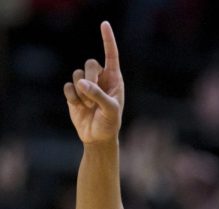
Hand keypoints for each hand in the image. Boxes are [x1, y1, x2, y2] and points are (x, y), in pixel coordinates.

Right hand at [63, 21, 123, 143]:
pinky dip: (73, 98)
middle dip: (90, 78)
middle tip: (94, 95)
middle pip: (90, 64)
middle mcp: (100, 79)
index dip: (108, 40)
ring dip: (82, 92)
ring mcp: (86, 85)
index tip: (104, 24)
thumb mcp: (110, 110)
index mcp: (114, 79)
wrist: (98, 137)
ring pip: (77, 75)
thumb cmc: (110, 123)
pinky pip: (67, 87)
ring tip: (89, 106)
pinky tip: (80, 107)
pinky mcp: (73, 93)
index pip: (111, 55)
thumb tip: (82, 83)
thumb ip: (98, 95)